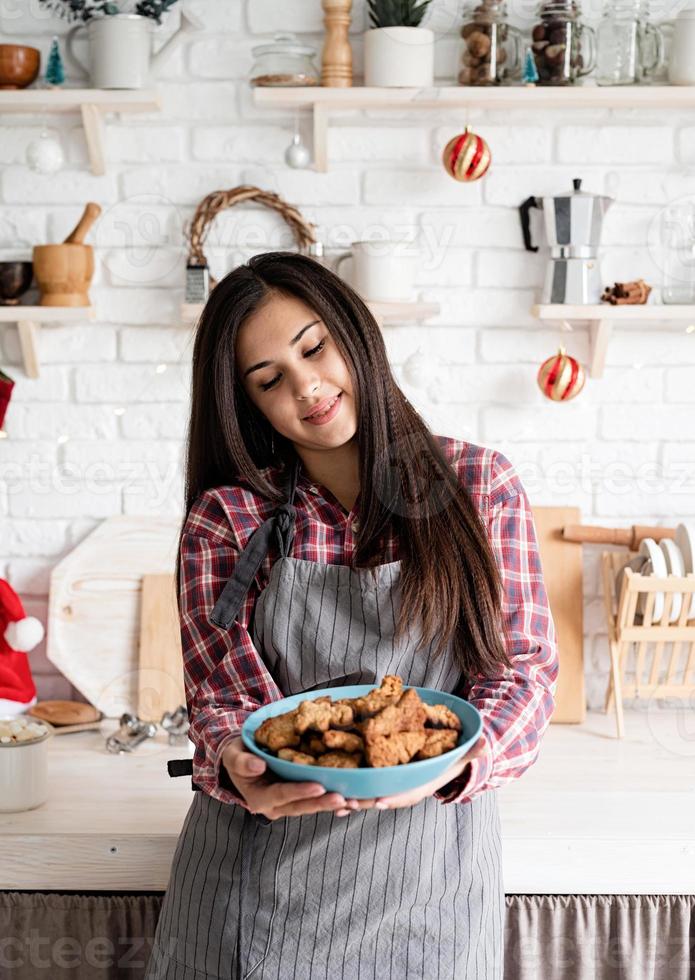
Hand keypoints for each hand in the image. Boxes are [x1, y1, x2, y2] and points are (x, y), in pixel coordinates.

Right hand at [220, 737, 349, 820]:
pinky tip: (359, 800)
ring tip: (358, 802)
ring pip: (316, 806)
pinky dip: (340, 801)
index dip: (300, 791)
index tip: (318, 786)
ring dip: (338, 805)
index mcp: (260, 798)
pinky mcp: (302, 798)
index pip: (282, 795)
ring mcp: (291, 804)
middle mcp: (278, 807)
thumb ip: (242, 761)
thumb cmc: (237, 757)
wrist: (242, 761)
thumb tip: (257, 765)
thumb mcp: (233, 756)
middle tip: (344, 798)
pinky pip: (321, 801)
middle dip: (324, 802)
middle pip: (303, 806)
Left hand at [335, 736, 487, 815]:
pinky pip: (361, 787)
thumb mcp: (460, 754)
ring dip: (351, 800)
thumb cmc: (447, 759)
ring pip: (368, 796)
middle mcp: (401, 790)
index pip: (406, 795)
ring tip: (333, 802)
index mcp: (419, 786)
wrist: (437, 764)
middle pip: (382, 798)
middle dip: (366, 802)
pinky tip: (330, 790)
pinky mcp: (377, 780)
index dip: (394, 798)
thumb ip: (471, 750)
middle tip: (347, 802)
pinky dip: (347, 790)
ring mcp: (388, 787)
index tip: (381, 801)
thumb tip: (486, 743)